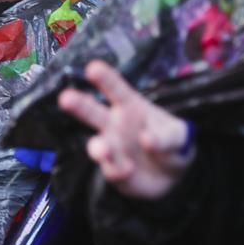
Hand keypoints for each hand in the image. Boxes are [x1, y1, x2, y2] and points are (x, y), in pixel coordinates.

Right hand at [58, 60, 193, 199]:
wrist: (170, 176)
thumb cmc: (172, 144)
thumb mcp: (178, 136)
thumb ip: (167, 138)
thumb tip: (146, 139)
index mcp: (130, 105)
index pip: (116, 88)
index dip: (105, 78)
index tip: (92, 68)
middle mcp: (114, 124)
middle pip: (93, 112)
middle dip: (79, 104)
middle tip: (65, 98)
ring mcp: (112, 148)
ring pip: (97, 145)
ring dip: (98, 148)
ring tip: (102, 150)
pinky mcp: (114, 170)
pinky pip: (112, 170)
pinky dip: (118, 171)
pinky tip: (128, 170)